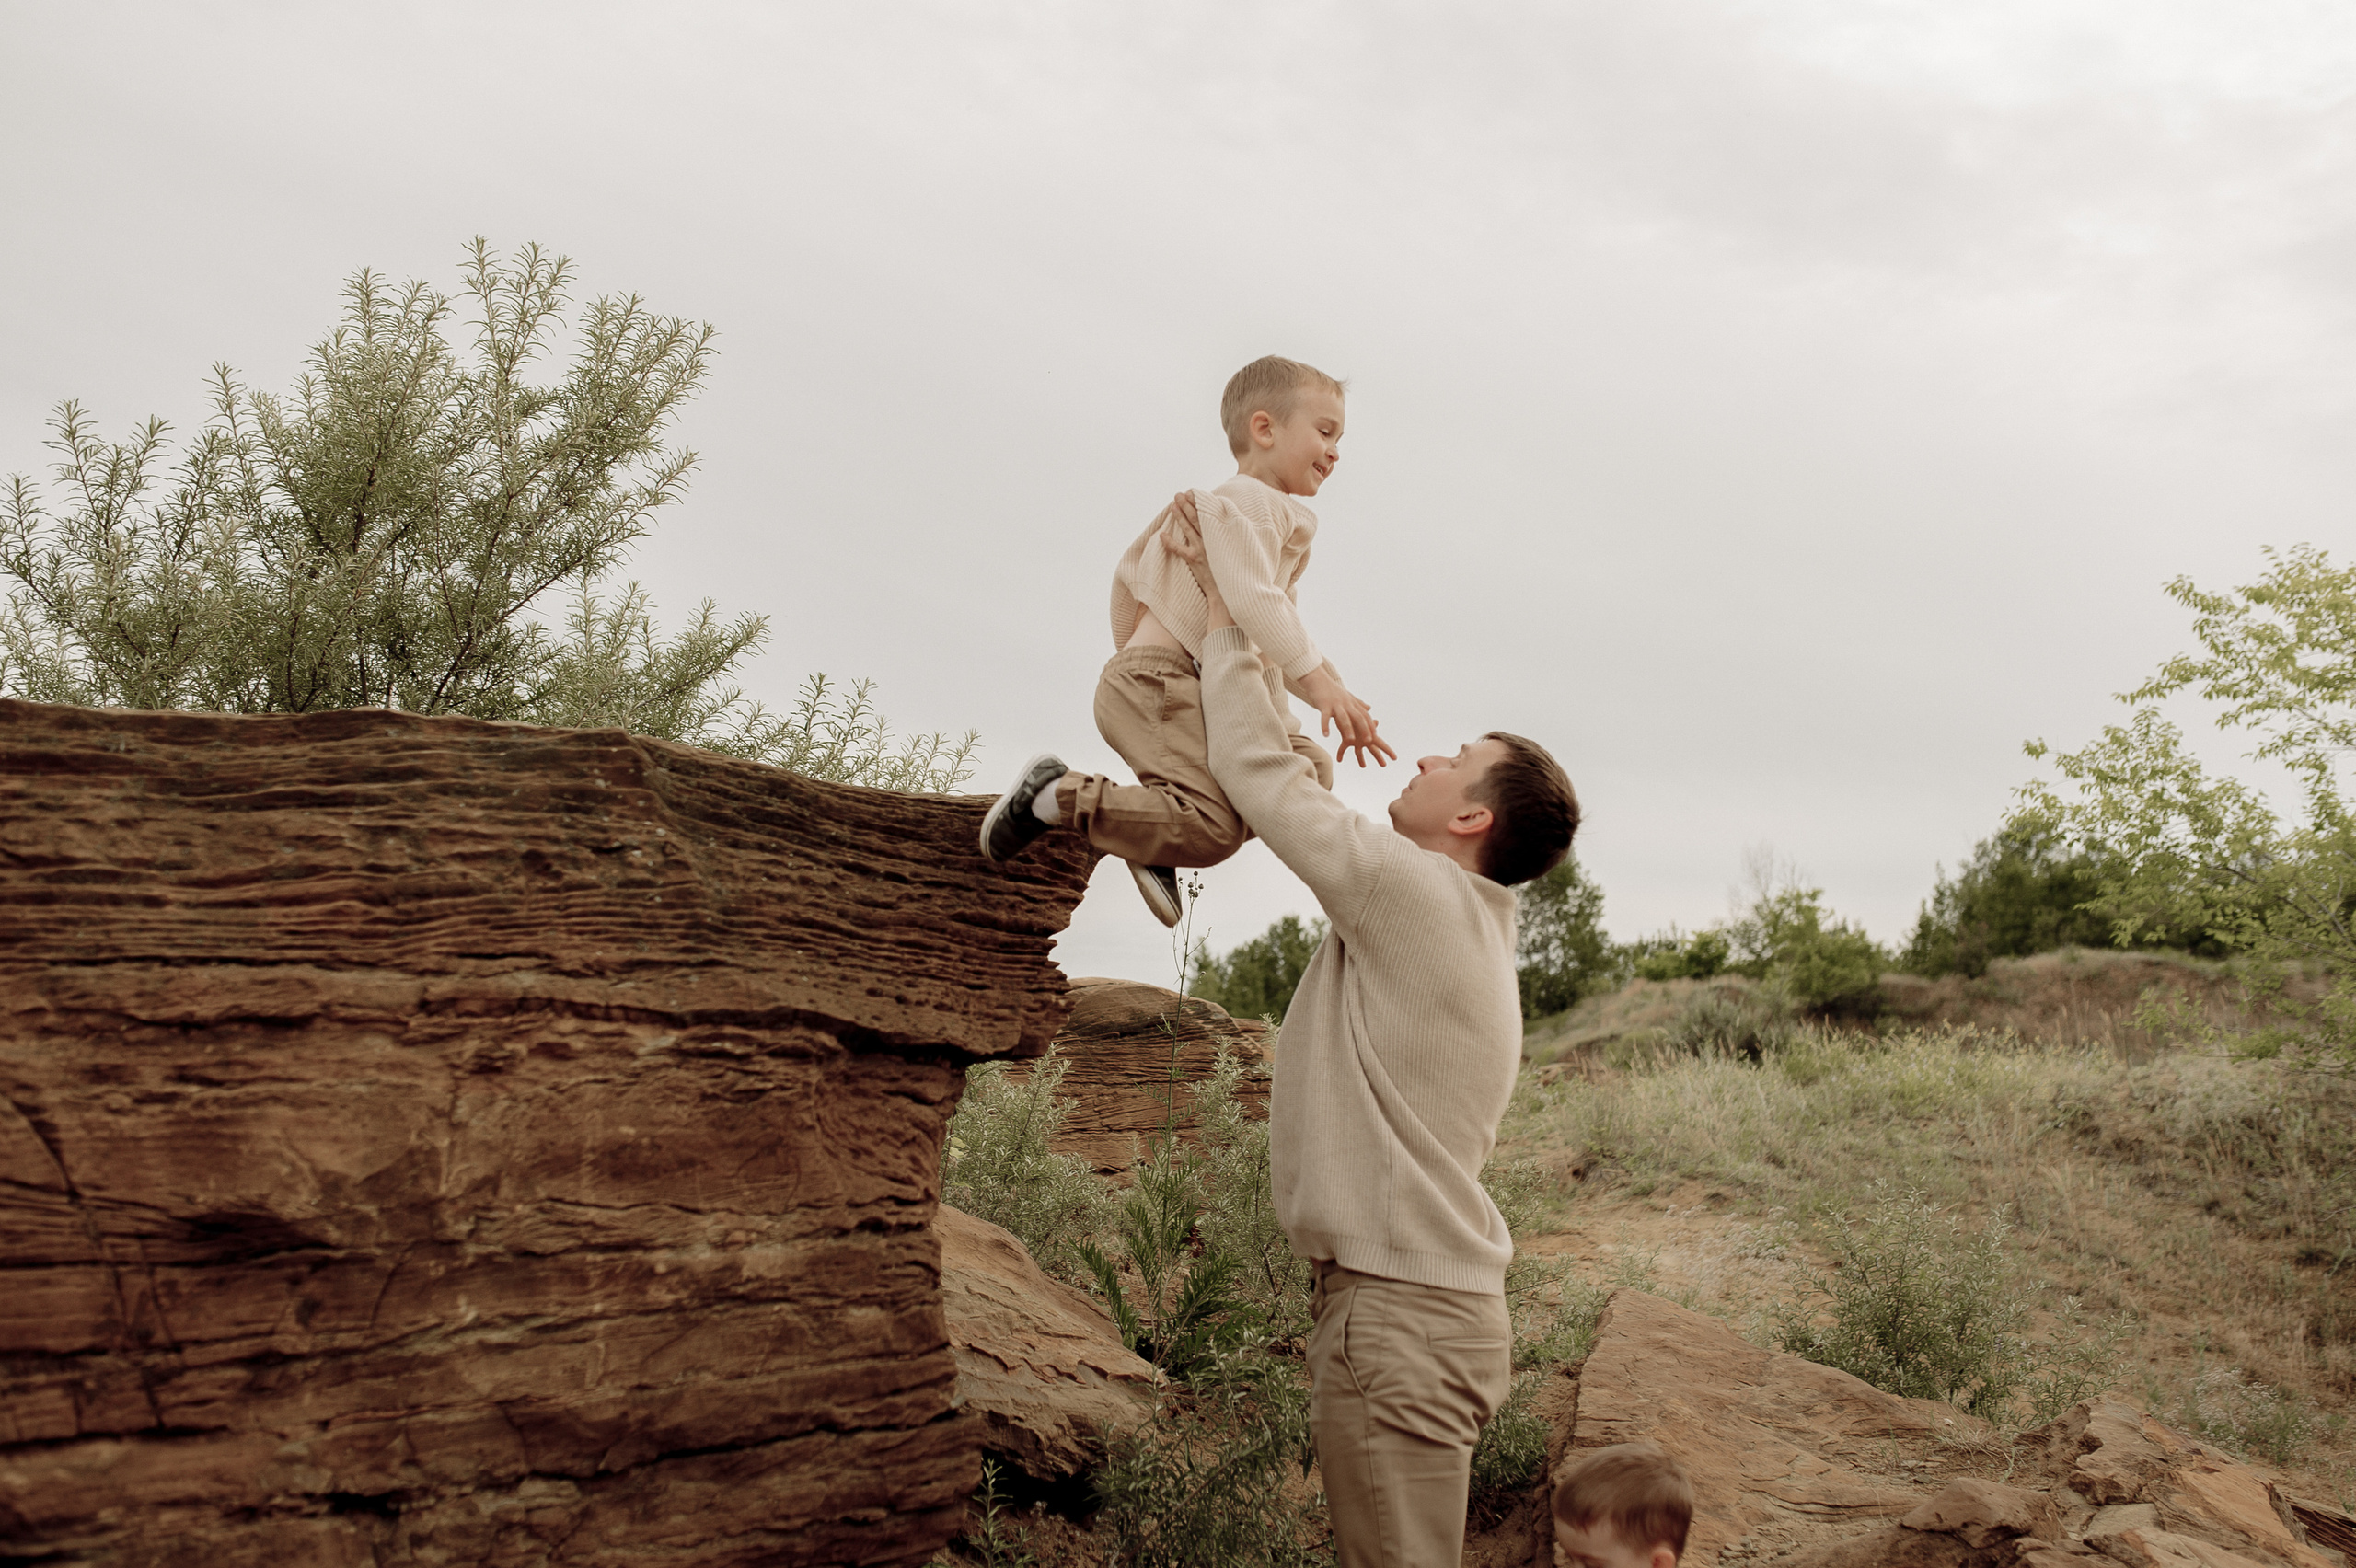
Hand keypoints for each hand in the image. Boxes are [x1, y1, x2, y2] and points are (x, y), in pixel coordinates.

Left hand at [1160, 503, 1232, 627]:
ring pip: (1188, 528)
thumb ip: (1228, 539)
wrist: (1228, 591)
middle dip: (1187, 504)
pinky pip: (1178, 549)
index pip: (1209, 515)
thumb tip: (1225, 529)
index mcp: (1221, 536)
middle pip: (1197, 518)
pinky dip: (1169, 542)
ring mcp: (1201, 549)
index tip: (1194, 493)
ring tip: (1173, 504)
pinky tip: (1162, 534)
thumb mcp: (1235, 551)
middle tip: (1179, 494)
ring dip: (1180, 515)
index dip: (1201, 504)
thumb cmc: (1232, 572)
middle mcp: (1211, 540)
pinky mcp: (1194, 559)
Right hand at [1297, 666, 1395, 767]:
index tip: (1375, 737)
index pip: (1364, 715)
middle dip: (1364, 729)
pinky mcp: (1324, 704)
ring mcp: (1335, 704)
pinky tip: (1326, 735)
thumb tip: (1370, 708)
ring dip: (1347, 729)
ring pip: (1343, 717)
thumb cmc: (1332, 689)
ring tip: (1350, 741)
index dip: (1370, 726)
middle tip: (1369, 741)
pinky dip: (1325, 726)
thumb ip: (1359, 703)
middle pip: (1358, 717)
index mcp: (1352, 703)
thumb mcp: (1348, 696)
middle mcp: (1346, 703)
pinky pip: (1325, 716)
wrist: (1318, 679)